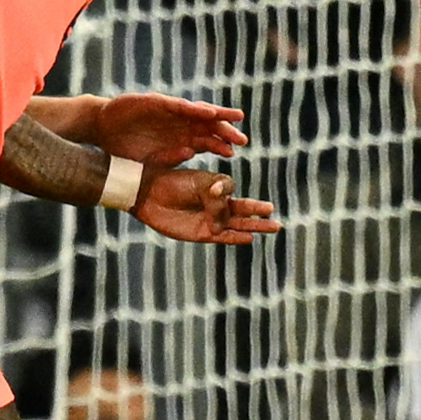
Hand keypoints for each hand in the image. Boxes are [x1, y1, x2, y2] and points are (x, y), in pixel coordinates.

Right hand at [82, 92, 245, 166]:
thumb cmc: (123, 149)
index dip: (219, 146)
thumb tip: (191, 155)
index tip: (233, 153)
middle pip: (207, 127)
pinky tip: (207, 112)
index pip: (205, 142)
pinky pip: (178, 105)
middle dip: (225, 132)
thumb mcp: (149, 160)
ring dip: (217, 115)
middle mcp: (177, 125)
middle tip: (242, 139)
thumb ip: (169, 158)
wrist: (100, 129)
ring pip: (198, 113)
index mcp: (178, 139)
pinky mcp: (156, 103)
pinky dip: (192, 108)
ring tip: (236, 117)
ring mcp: (168, 113)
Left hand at [136, 162, 278, 245]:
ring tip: (274, 227)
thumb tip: (223, 205)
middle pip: (241, 208)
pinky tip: (249, 237)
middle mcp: (214, 203)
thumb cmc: (169, 182)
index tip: (214, 189)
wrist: (146, 193)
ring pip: (237, 223)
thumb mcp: (194, 182)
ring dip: (255, 225)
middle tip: (273, 211)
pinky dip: (235, 237)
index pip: (229, 187)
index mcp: (213, 186)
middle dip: (257, 210)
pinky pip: (223, 237)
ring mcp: (209, 219)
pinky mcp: (201, 233)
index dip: (224, 189)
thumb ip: (212, 192)